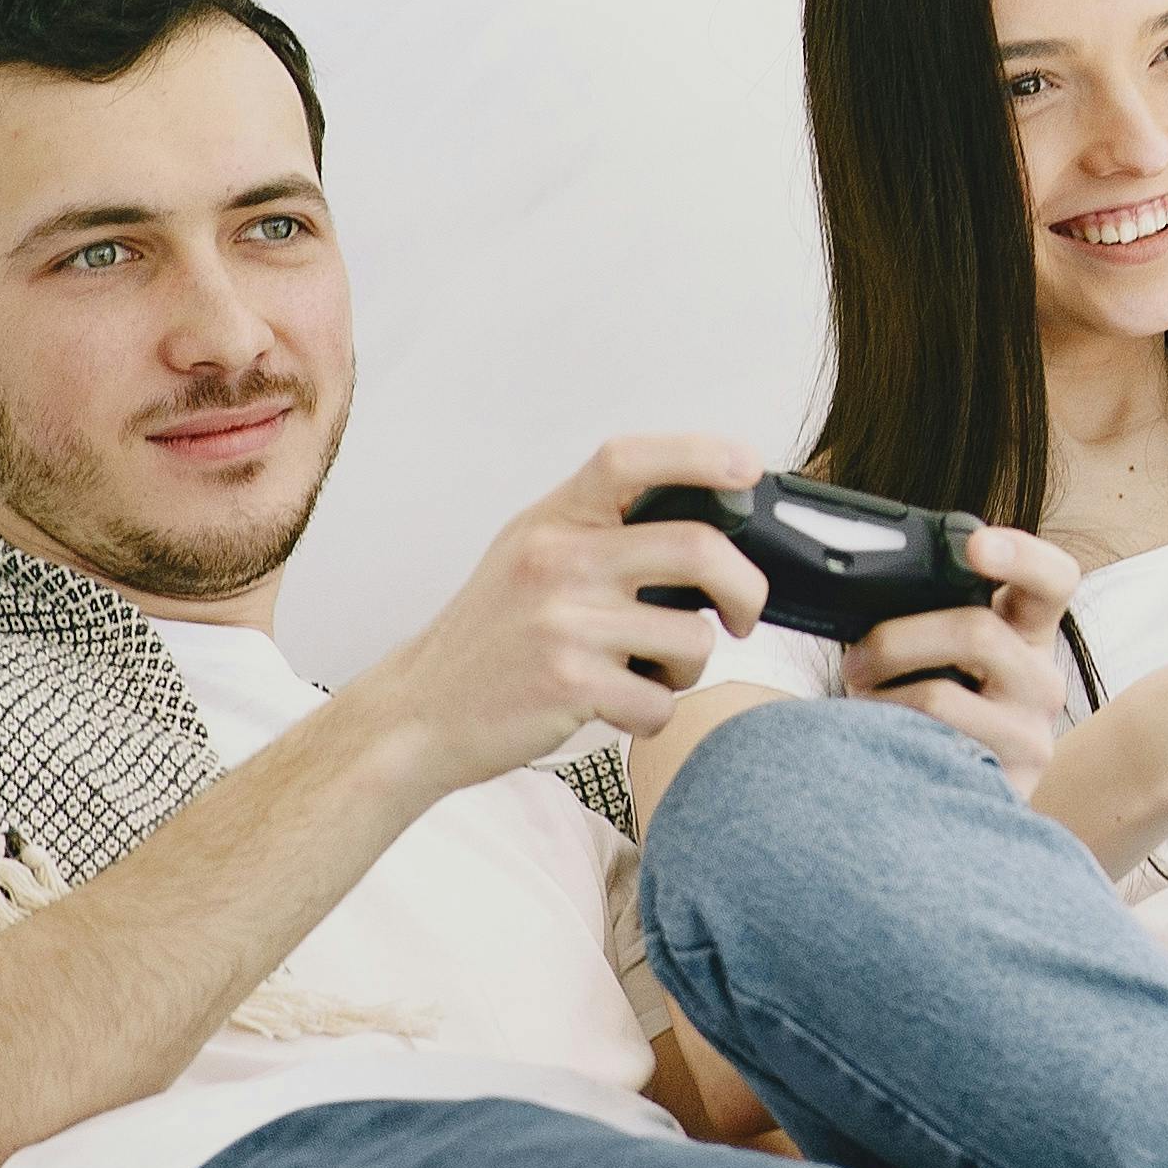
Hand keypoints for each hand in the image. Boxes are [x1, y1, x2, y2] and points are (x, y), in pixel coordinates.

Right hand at [349, 436, 767, 791]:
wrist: (419, 711)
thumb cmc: (490, 635)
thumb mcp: (529, 554)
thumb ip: (600, 530)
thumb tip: (707, 523)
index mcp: (554, 520)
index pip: (630, 460)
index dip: (699, 454)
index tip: (748, 469)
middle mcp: (559, 560)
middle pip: (698, 550)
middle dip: (745, 590)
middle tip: (744, 614)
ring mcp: (565, 622)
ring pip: (692, 638)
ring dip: (688, 668)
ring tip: (649, 672)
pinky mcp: (570, 683)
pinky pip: (661, 701)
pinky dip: (653, 714)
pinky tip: (619, 707)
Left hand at [842, 528, 1082, 798]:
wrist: (956, 794)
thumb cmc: (935, 710)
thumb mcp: (946, 654)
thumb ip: (931, 616)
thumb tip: (862, 591)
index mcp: (1029, 629)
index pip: (1053, 578)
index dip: (1020, 554)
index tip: (974, 545)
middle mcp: (1044, 679)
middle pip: (976, 632)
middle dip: (895, 639)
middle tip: (856, 659)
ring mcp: (1030, 734)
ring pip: (940, 696)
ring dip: (879, 697)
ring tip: (862, 707)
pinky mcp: (1006, 783)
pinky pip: (928, 749)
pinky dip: (887, 739)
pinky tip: (881, 744)